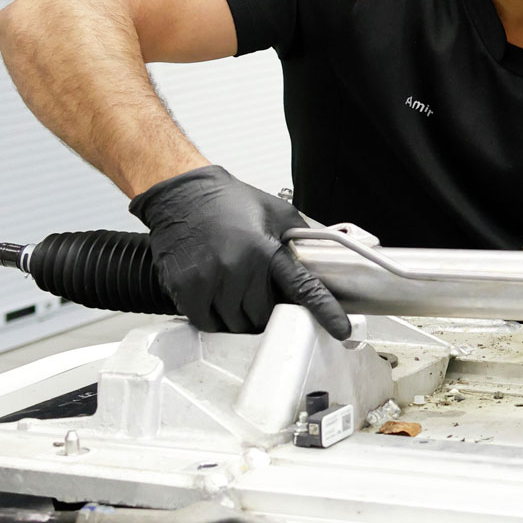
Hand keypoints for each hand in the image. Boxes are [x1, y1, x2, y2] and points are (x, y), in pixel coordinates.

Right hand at [128, 166, 346, 337]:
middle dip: (269, 312)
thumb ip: (299, 238)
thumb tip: (321, 257)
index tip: (340, 328)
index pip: (303, 288)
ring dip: (241, 318)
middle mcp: (238, 267)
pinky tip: (217, 300)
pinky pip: (207, 323)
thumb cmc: (226, 201)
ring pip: (236, 325)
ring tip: (237, 294)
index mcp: (265, 249)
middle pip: (265, 316)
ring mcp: (210, 280)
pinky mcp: (186, 289)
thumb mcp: (275, 212)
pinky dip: (215, 319)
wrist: (182, 194)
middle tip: (262, 297)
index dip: (324, 311)